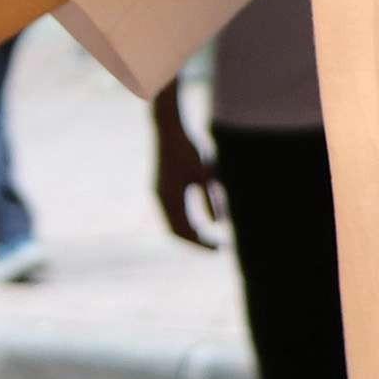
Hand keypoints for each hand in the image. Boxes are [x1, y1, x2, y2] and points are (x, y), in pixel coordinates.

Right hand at [152, 94, 224, 248]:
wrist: (168, 128)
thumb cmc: (189, 148)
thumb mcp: (205, 174)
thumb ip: (211, 199)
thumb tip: (220, 223)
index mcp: (170, 198)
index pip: (185, 232)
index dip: (202, 244)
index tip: (220, 249)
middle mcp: (161, 199)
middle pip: (177, 231)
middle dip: (197, 242)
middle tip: (218, 248)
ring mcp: (159, 193)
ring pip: (173, 223)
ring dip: (190, 232)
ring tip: (210, 238)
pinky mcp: (161, 186)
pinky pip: (172, 212)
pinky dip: (185, 221)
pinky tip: (200, 221)